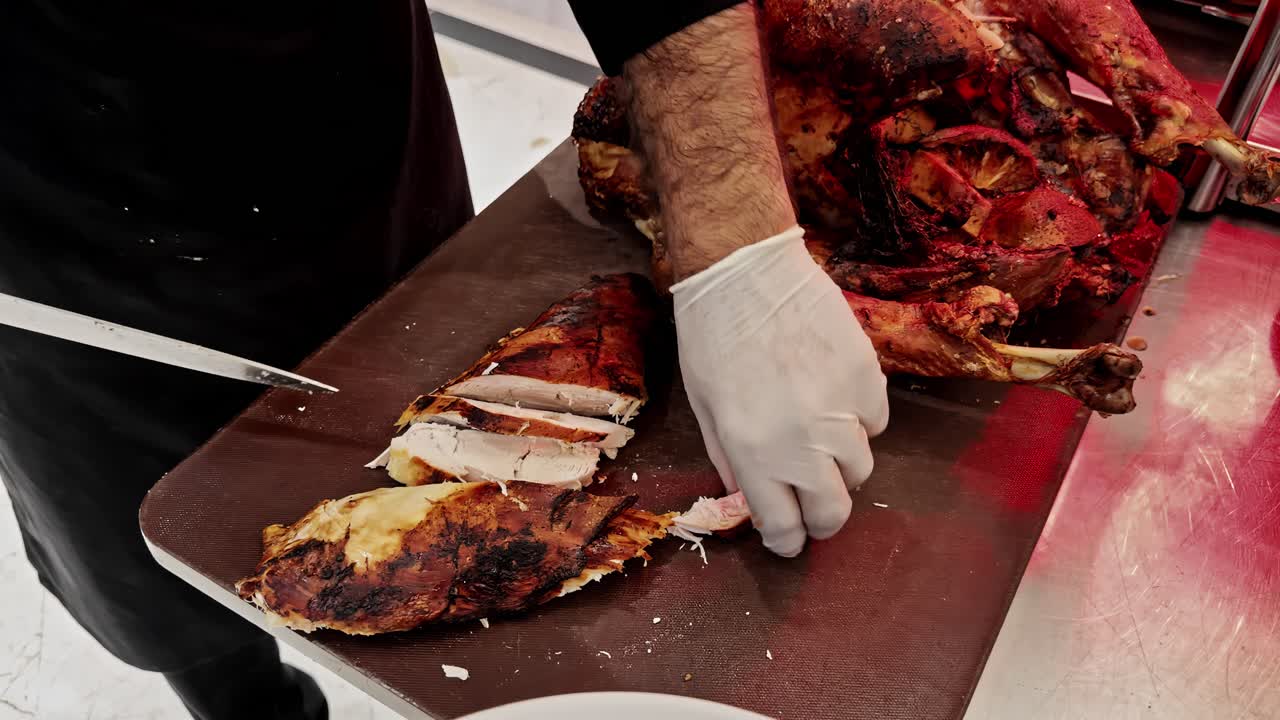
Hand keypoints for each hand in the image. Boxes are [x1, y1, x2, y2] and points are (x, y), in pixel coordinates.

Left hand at [672, 225, 889, 556]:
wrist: (746, 270)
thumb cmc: (711, 336)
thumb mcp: (705, 407)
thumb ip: (730, 459)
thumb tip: (748, 496)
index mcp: (755, 454)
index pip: (784, 527)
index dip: (787, 541)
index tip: (787, 540)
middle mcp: (804, 442)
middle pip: (834, 511)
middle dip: (822, 519)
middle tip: (812, 507)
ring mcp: (842, 410)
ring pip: (861, 469)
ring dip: (841, 468)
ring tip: (819, 442)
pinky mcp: (868, 377)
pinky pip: (877, 423)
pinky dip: (860, 423)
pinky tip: (835, 400)